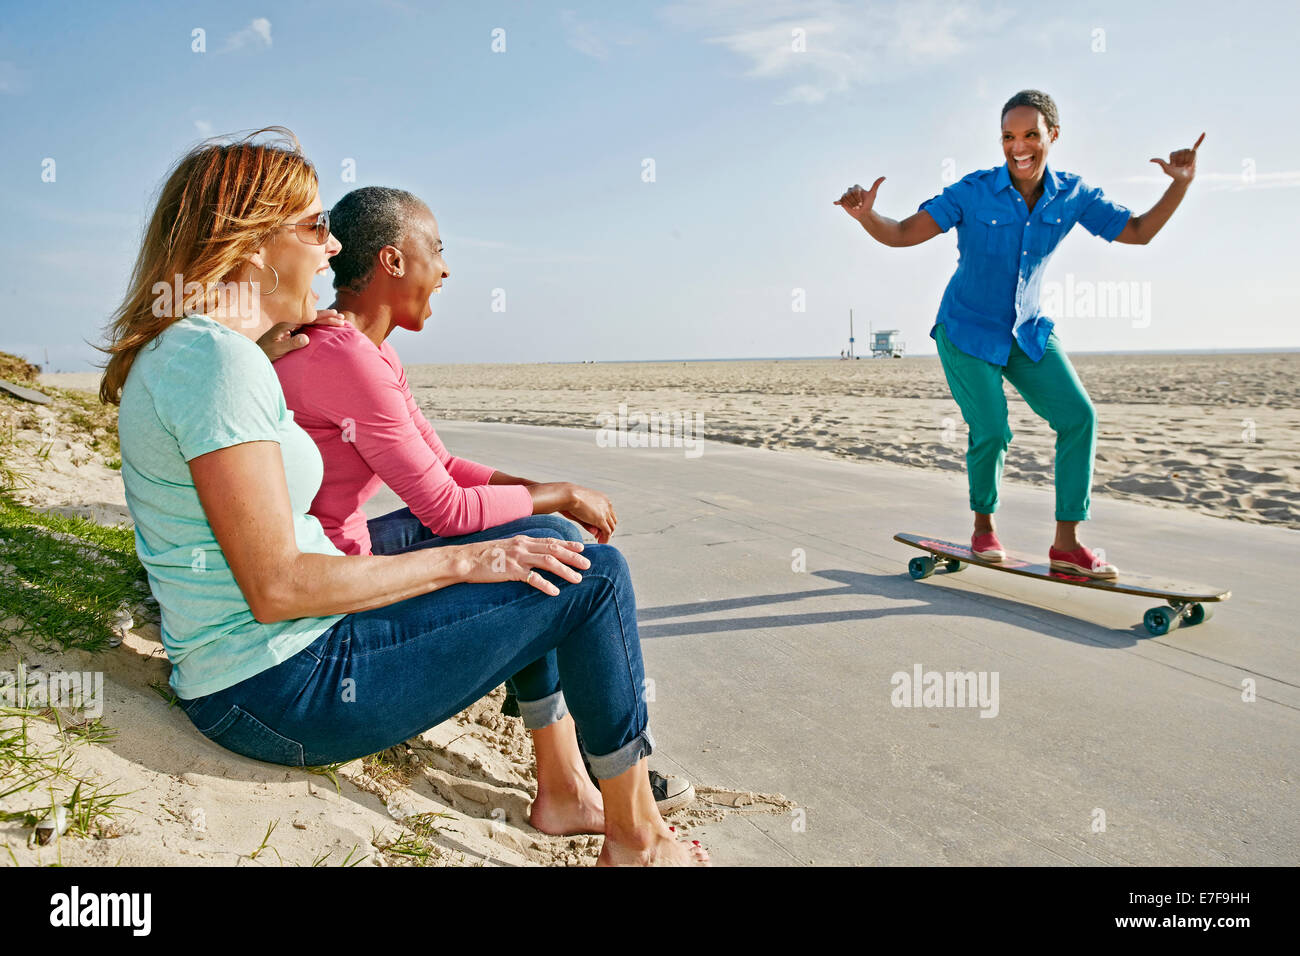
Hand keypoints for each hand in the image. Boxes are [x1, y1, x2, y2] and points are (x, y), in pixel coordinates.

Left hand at [257, 309, 346, 362]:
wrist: (254, 355)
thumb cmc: (264, 354)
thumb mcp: (278, 350)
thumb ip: (291, 344)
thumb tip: (306, 338)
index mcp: (287, 324)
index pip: (309, 318)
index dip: (324, 317)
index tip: (336, 317)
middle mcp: (289, 323)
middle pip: (311, 317)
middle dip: (327, 317)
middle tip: (342, 318)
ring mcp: (289, 327)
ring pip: (310, 321)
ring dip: (324, 320)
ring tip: (337, 320)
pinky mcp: (290, 333)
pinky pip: (307, 326)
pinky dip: (318, 326)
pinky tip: (324, 326)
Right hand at [459, 535, 589, 595]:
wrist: (465, 560)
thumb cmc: (484, 555)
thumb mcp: (505, 547)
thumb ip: (520, 549)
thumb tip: (533, 555)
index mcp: (523, 540)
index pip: (550, 541)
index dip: (567, 544)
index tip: (582, 548)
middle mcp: (523, 547)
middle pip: (554, 550)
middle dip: (573, 557)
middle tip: (588, 564)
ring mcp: (517, 558)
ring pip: (548, 562)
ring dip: (565, 571)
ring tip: (578, 579)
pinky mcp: (511, 571)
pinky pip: (532, 579)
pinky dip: (546, 585)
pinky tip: (555, 592)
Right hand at [563, 485, 616, 543]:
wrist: (567, 495)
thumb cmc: (569, 499)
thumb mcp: (581, 510)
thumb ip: (588, 522)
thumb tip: (595, 533)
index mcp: (602, 499)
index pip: (609, 513)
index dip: (605, 523)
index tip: (598, 530)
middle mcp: (606, 504)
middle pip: (612, 520)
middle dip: (607, 529)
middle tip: (599, 537)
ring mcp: (605, 512)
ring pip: (611, 527)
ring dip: (606, 535)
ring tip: (600, 541)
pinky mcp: (600, 519)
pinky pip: (607, 532)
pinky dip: (605, 539)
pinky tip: (601, 542)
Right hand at [833, 177, 885, 222]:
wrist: (864, 213)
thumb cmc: (869, 204)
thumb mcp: (873, 194)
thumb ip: (876, 185)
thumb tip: (884, 177)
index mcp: (857, 188)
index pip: (855, 190)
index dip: (858, 197)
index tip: (861, 203)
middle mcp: (851, 191)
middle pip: (849, 194)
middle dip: (854, 201)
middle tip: (858, 207)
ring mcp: (846, 196)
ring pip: (845, 198)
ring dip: (850, 204)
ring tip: (854, 208)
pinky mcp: (843, 202)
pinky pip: (840, 201)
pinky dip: (838, 202)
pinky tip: (835, 203)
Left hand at [1150, 132, 1203, 184]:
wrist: (1184, 179)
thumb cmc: (1175, 174)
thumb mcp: (1167, 169)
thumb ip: (1160, 162)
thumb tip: (1150, 160)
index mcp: (1174, 153)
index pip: (1174, 153)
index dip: (1174, 161)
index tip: (1174, 166)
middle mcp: (1181, 151)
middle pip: (1183, 152)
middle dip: (1183, 160)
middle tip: (1182, 166)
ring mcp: (1187, 152)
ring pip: (1190, 153)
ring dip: (1189, 160)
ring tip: (1187, 165)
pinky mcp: (1194, 154)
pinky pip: (1197, 145)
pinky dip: (1200, 139)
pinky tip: (1204, 133)